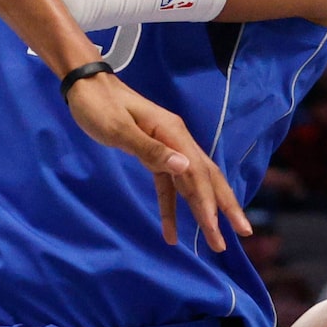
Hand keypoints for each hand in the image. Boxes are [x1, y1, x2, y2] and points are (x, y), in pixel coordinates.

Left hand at [64, 71, 249, 250]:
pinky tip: (170, 230)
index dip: (208, 202)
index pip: (197, 172)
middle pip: (206, 176)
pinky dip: (172, 205)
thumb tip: (185, 168)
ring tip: (216, 240)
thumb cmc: (97, 105)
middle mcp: (176, 138)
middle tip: (243, 233)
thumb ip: (150, 149)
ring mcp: (166, 145)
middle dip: (224, 206)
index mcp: (172, 132)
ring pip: (191, 182)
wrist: (83, 85)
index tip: (216, 229)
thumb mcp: (119, 128)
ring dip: (203, 210)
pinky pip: (168, 183)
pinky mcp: (152, 151)